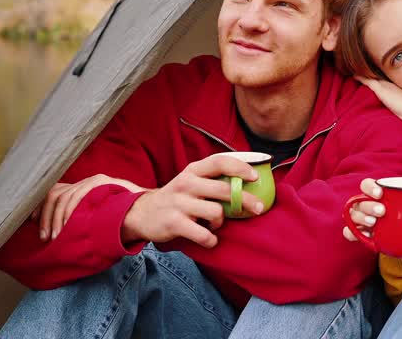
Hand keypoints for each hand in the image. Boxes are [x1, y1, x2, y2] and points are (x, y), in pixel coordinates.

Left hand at [33, 175, 148, 240]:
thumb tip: (64, 233)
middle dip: (44, 215)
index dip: (40, 206)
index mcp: (86, 188)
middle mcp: (88, 181)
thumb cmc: (128, 220)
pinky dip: (68, 213)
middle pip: (55, 193)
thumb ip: (85, 220)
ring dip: (55, 218)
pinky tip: (67, 226)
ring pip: (64, 196)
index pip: (56, 191)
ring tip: (55, 236)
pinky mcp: (102, 183)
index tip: (30, 221)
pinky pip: (77, 196)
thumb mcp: (101, 219)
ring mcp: (95, 181)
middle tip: (44, 236)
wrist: (152, 211)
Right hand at [122, 154, 265, 248]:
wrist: (142, 214)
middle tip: (259, 209)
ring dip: (221, 222)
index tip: (255, 177)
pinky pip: (204, 235)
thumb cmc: (177, 198)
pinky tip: (208, 238)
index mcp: (193, 170)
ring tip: (213, 225)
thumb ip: (213, 180)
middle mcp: (186, 183)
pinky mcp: (174, 223)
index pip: (220, 162)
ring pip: (216, 212)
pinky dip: (211, 239)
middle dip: (246, 201)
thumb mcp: (191, 182)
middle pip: (224, 189)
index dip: (240, 167)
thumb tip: (248, 183)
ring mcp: (179, 203)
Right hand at [341, 177, 401, 243]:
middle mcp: (370, 204)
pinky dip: (352, 233)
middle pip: (359, 200)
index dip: (370, 187)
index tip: (381, 193)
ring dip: (360, 218)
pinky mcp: (366, 235)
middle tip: (382, 212)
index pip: (368, 185)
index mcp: (383, 193)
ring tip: (375, 224)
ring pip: (353, 215)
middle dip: (367, 205)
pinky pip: (352, 232)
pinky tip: (358, 235)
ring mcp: (366, 220)